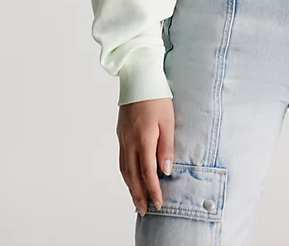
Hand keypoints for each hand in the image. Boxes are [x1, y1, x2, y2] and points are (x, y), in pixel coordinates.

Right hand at [116, 97, 174, 215]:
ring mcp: (123, 138)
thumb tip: (165, 170)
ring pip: (124, 170)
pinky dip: (125, 174)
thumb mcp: (168, 120)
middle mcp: (130, 142)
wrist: (138, 78)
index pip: (148, 172)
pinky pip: (121, 160)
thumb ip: (167, 147)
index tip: (159, 203)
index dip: (154, 190)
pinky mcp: (120, 134)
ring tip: (137, 201)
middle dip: (140, 195)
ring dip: (130, 188)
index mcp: (144, 139)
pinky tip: (130, 179)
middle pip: (133, 176)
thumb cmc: (157, 97)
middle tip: (145, 211)